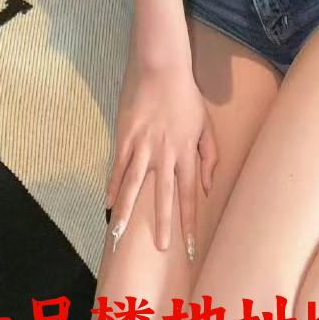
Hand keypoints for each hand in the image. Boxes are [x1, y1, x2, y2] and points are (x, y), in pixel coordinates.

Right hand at [105, 53, 217, 260]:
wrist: (162, 69)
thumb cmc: (187, 98)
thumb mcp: (206, 125)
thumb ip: (210, 157)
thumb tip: (208, 187)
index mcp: (186, 153)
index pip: (189, 196)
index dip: (189, 223)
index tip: (190, 249)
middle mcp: (165, 154)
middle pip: (164, 196)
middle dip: (163, 224)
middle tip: (161, 250)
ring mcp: (143, 146)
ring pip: (134, 186)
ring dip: (127, 212)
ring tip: (119, 235)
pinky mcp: (125, 137)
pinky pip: (118, 167)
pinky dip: (113, 186)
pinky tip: (108, 204)